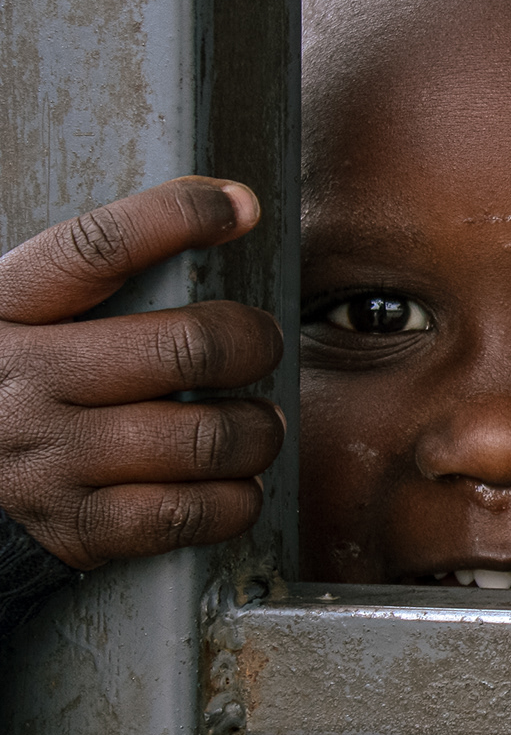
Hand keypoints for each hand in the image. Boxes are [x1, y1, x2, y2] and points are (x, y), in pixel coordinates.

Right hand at [0, 177, 284, 567]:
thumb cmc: (12, 382)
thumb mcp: (19, 314)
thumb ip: (96, 275)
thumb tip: (231, 207)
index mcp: (6, 309)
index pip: (98, 247)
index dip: (177, 217)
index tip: (240, 207)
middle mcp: (25, 381)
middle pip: (187, 348)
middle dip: (254, 343)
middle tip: (261, 345)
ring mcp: (49, 459)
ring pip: (207, 438)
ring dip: (258, 430)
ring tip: (255, 424)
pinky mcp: (76, 527)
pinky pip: (190, 514)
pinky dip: (235, 500)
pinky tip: (231, 483)